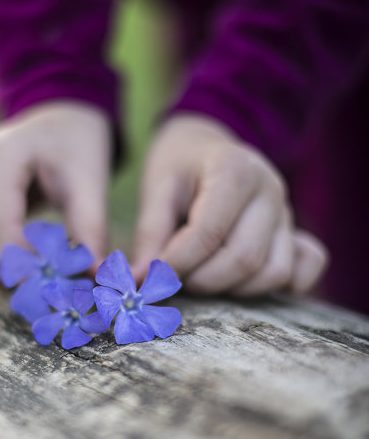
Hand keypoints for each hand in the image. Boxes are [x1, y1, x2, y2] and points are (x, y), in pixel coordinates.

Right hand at [0, 101, 110, 281]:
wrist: (61, 118)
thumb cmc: (77, 147)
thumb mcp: (90, 182)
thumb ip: (90, 228)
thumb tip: (92, 276)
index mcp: (3, 156)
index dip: (19, 263)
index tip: (47, 288)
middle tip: (28, 288)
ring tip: (24, 278)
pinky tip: (19, 262)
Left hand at [132, 114, 327, 295]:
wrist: (205, 150)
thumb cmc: (179, 169)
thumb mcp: (158, 188)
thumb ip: (150, 233)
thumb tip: (140, 280)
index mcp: (236, 170)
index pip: (209, 233)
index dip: (175, 263)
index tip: (149, 278)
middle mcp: (271, 191)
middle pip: (244, 258)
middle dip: (202, 280)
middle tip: (174, 277)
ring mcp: (288, 216)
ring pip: (272, 273)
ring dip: (231, 288)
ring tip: (200, 275)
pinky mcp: (296, 235)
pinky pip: (299, 273)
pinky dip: (274, 287)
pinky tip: (241, 283)